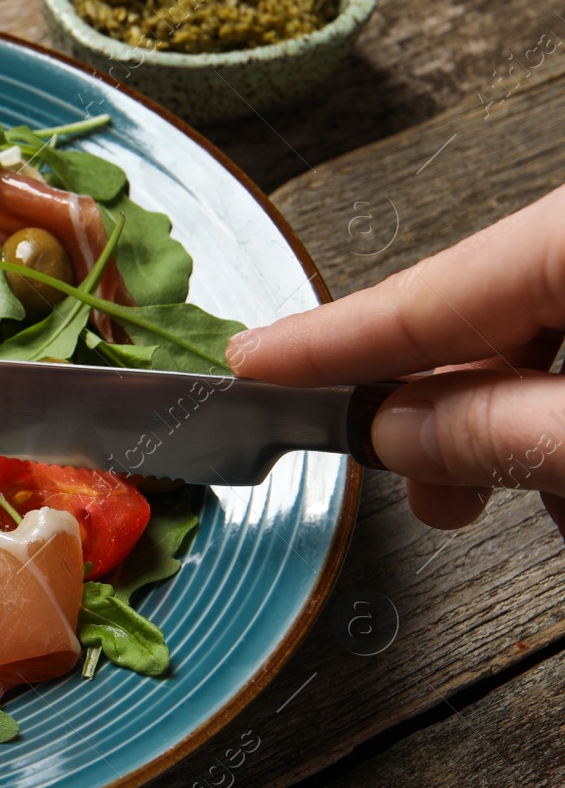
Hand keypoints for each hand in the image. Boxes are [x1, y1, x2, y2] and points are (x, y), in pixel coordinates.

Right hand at [228, 183, 564, 536]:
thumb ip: (498, 430)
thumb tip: (397, 430)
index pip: (431, 291)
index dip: (330, 337)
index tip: (252, 361)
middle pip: (488, 312)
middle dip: (448, 407)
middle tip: (422, 486)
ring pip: (544, 336)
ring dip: (519, 424)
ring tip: (544, 496)